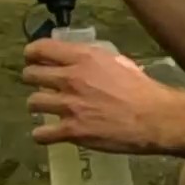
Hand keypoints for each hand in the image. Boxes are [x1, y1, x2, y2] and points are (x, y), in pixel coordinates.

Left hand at [24, 34, 167, 151]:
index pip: (41, 48)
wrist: (153, 117)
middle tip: (40, 85)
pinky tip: (48, 134)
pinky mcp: (72, 131)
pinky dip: (42, 135)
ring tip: (45, 109)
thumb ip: (95, 60)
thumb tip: (83, 60)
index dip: (32, 53)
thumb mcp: (118, 62)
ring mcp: (69, 106)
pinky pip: (41, 134)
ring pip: (33, 103)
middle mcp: (71, 78)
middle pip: (31, 75)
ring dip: (37, 105)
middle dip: (32, 78)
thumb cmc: (141, 89)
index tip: (32, 58)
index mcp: (83, 58)